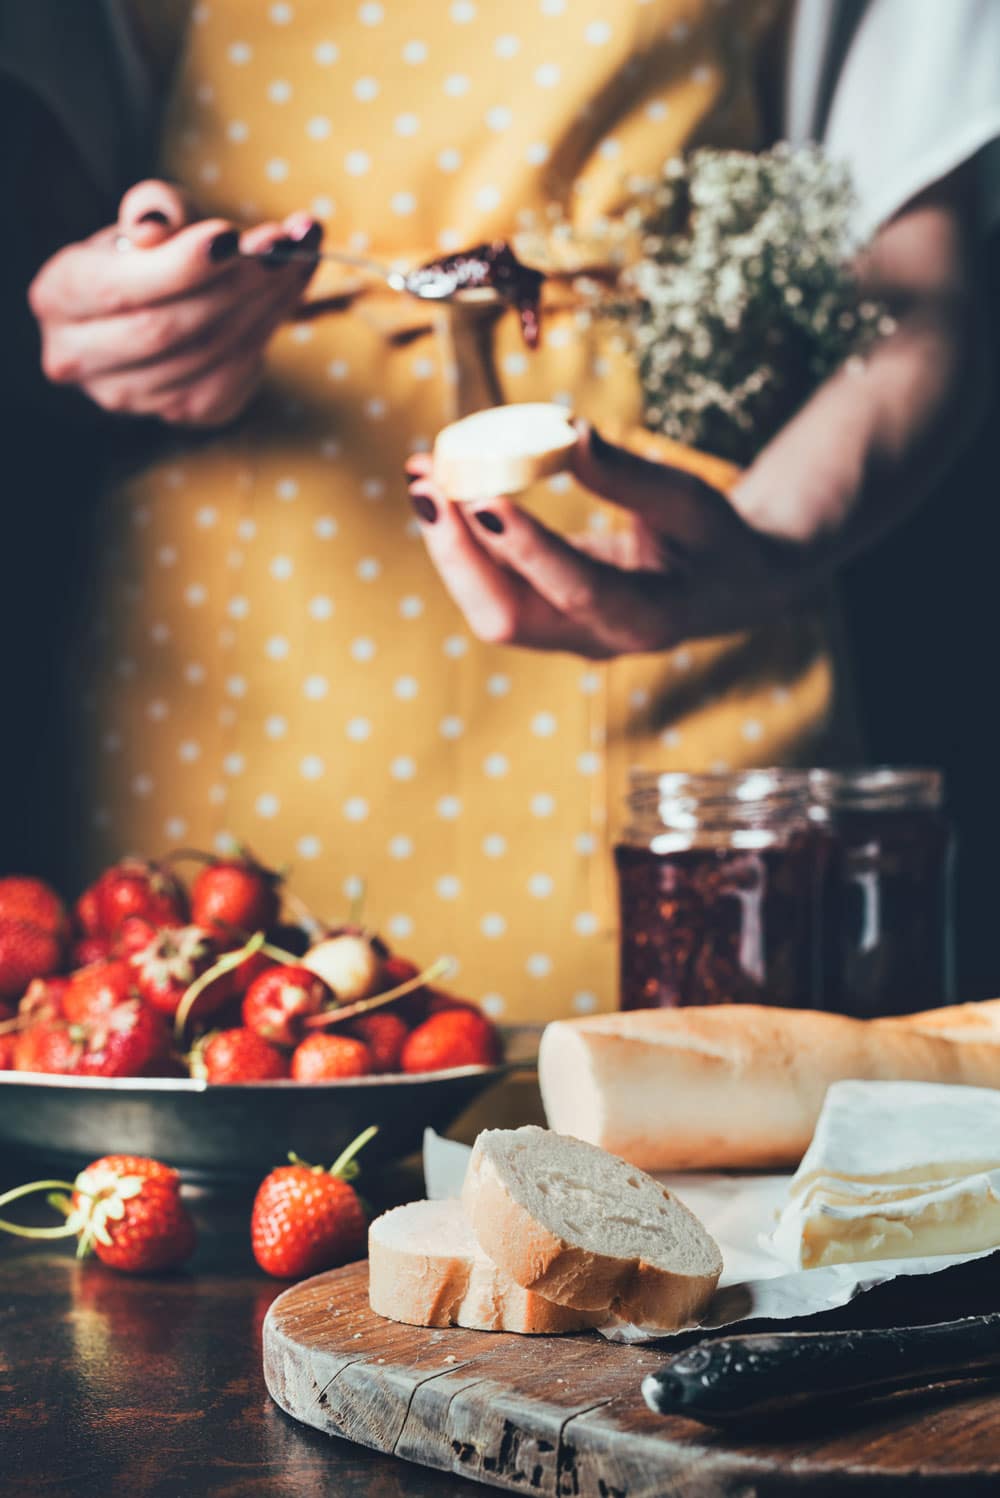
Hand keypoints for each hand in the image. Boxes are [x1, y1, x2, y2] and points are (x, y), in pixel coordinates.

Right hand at [29, 180, 320, 426]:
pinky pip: (231, 379)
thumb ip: (156, 207)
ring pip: (206, 356)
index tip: (230, 235)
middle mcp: (81, 358)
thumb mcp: (148, 215)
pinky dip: (267, 332)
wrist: (159, 304)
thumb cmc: (149, 253)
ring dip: (262, 305)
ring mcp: (130, 397)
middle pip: (165, 330)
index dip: (178, 266)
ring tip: (295, 258)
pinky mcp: (179, 413)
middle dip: (231, 284)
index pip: (118, 290)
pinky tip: (287, 293)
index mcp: (59, 296)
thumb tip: (155, 228)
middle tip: (279, 246)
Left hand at [406, 426, 809, 658]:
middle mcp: (597, 640)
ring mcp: (565, 637)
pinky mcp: (545, 620)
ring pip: (487, 608)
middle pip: (506, 617)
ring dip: (448, 544)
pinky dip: (460, 542)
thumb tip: (567, 433)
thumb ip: (630, 477)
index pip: (577, 589)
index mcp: (648, 618)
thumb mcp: (692, 501)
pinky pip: (489, 589)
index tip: (482, 499)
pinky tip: (439, 492)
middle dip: (458, 552)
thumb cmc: (716, 541)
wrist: (729, 589)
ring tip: (423, 475)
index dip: (527, 548)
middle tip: (427, 480)